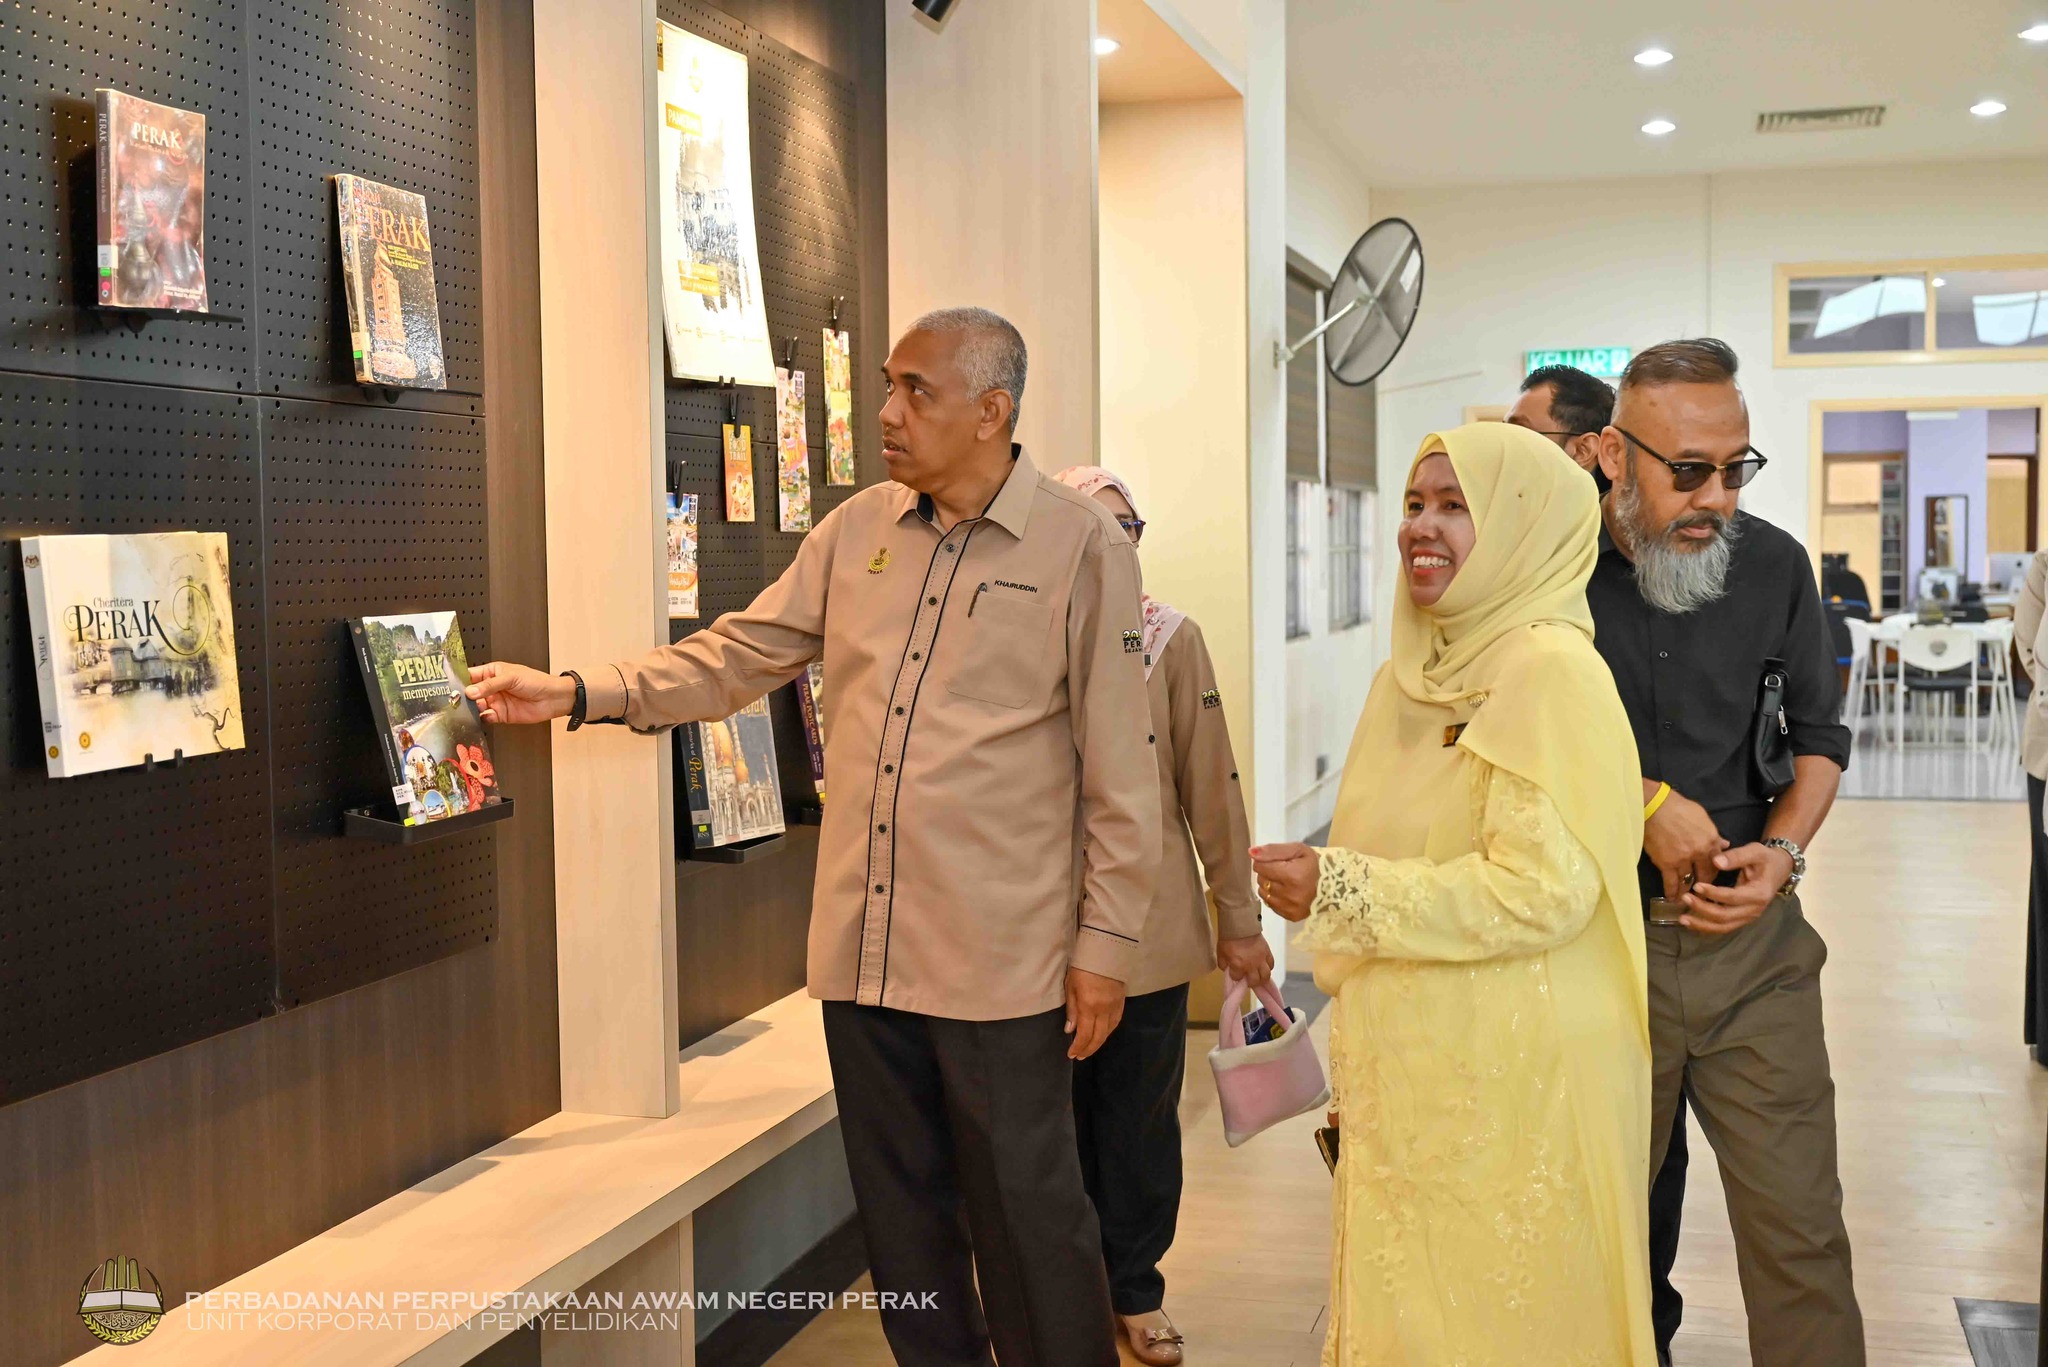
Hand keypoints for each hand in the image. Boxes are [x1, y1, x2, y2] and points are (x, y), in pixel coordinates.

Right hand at [465, 662, 577, 724]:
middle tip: (456, 700)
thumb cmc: (537, 681)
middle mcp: (491, 687)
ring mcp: (495, 701)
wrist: (553, 699)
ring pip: (476, 707)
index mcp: (492, 672)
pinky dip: (482, 719)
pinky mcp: (500, 715)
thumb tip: (471, 691)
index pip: (470, 675)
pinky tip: (484, 716)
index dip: (459, 680)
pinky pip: (486, 718)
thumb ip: (490, 685)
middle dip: (463, 697)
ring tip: (472, 708)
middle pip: (470, 693)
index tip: (449, 686)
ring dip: (472, 709)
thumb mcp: (511, 678)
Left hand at [1064, 967, 1125, 1059]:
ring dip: (1099, 1042)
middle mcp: (1104, 1010)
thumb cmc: (1082, 967)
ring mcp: (1115, 1006)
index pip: (1085, 1034)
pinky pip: (1116, 1022)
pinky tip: (1103, 1034)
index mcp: (1089, 1006)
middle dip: (1088, 1049)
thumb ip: (1072, 1010)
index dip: (1078, 1047)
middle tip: (1080, 1056)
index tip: (1071, 1054)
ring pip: (1109, 1031)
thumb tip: (1070, 1030)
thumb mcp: (1071, 986)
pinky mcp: (1122, 1001)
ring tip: (1090, 1048)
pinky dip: (1108, 1031)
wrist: (1105, 950)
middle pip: (1098, 1037)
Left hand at [1216, 933, 1274, 987]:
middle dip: (1251, 983)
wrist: (1240, 924)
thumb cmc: (1228, 938)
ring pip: (1266, 976)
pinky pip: (1271, 964)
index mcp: (1238, 965)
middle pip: (1255, 981)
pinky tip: (1264, 967)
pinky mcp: (1267, 952)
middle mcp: (1251, 965)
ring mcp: (1261, 959)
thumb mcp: (1220, 952)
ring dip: (1262, 979)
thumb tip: (1227, 968)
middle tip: (1249, 980)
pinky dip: (1268, 967)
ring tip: (1259, 978)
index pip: (1237, 978)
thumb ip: (1223, 963)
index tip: (1234, 973)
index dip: (1235, 976)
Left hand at [1250, 843, 1318, 921]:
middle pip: (1260, 879)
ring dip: (1269, 885)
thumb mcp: (1298, 850)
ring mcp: (1290, 908)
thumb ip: (1273, 850)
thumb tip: (1251, 853)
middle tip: (1283, 870)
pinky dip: (1275, 897)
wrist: (1335, 886)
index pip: (1259, 866)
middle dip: (1268, 873)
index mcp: (1292, 875)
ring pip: (1263, 893)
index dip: (1266, 861)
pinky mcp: (1291, 917)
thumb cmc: (1315, 864)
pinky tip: (1287, 892)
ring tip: (1284, 881)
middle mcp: (1289, 895)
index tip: (1278, 861)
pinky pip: (1270, 904)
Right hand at [1644, 787, 1728, 903]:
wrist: (1654, 806)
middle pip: (1705, 875)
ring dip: (1687, 892)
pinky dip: (1671, 891)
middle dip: (1704, 886)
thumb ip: (1713, 834)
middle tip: (1703, 894)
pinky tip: (1671, 898)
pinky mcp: (1666, 863)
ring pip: (1688, 881)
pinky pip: (1671, 882)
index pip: (1718, 862)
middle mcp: (1700, 853)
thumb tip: (1724, 844)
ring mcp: (1683, 860)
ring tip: (1687, 900)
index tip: (1712, 879)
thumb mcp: (1701, 817)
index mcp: (1710, 840)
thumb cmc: (1678, 806)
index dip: (1715, 872)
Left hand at [1680, 842, 1793, 934]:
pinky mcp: (1742, 919)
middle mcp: (1755, 910)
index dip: (1713, 894)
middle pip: (1725, 916)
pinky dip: (1706, 926)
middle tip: (1684, 898)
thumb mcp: (1755, 851)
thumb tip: (1716, 861)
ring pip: (1723, 927)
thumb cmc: (1765, 859)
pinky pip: (1723, 927)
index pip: (1732, 897)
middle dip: (1703, 909)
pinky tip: (1691, 922)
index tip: (1696, 885)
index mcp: (1759, 893)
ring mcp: (1748, 917)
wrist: (1778, 869)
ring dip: (1702, 924)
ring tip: (1682, 918)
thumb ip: (1736, 856)